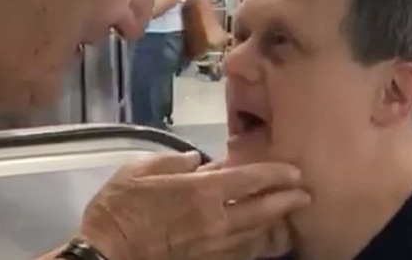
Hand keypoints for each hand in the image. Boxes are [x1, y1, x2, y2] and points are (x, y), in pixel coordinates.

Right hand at [79, 152, 309, 259]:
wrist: (106, 256)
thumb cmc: (119, 208)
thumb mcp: (140, 170)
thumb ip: (174, 162)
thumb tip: (199, 161)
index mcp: (200, 192)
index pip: (250, 179)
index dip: (275, 173)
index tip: (294, 170)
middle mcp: (216, 221)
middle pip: (264, 211)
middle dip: (287, 201)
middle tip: (305, 194)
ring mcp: (214, 248)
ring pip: (258, 238)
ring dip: (278, 227)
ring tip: (292, 220)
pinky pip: (241, 256)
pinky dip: (257, 248)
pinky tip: (264, 243)